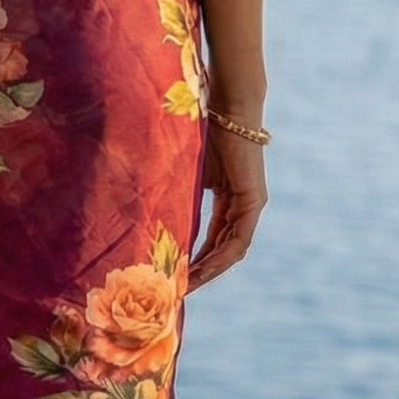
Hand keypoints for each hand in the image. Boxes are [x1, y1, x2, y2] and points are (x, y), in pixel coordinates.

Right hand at [186, 113, 268, 289]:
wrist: (224, 107)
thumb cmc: (202, 130)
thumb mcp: (185, 173)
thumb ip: (177, 196)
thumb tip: (146, 215)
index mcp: (227, 198)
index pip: (212, 238)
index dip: (194, 259)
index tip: (174, 275)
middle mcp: (242, 205)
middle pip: (221, 249)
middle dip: (200, 271)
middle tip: (177, 290)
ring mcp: (250, 205)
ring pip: (230, 250)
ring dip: (209, 270)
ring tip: (186, 286)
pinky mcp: (253, 202)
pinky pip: (237, 240)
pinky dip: (219, 257)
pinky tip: (202, 270)